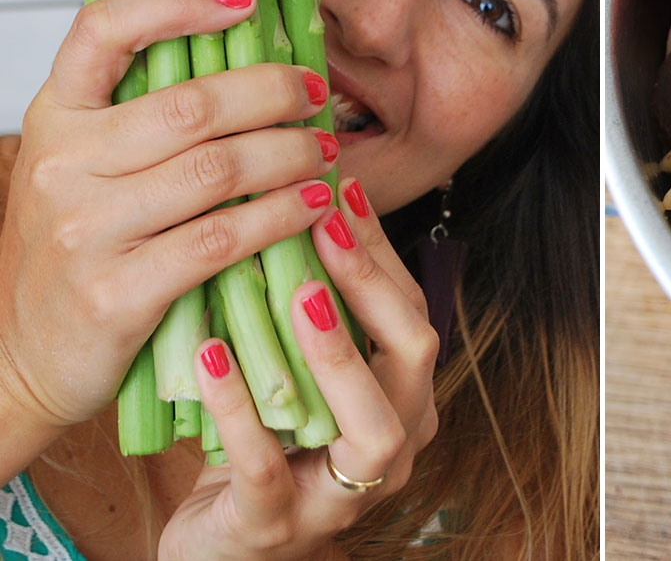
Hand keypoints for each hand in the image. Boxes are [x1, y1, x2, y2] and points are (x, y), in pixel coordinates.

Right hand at [0, 0, 336, 441]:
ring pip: (217, 170)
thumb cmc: (74, 252)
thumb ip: (139, 120)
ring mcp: (87, 231)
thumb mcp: (84, 170)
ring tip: (326, 151)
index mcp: (56, 118)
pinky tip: (314, 205)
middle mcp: (65, 166)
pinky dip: (282, 216)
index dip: (179, 2)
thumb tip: (242, 61)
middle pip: (190, 105)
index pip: (105, 30)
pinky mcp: (118, 292)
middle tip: (316, 93)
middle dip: (271, 91)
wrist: (21, 356)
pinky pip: (221, 239)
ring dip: (290, 154)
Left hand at [159, 178, 438, 560]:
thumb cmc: (261, 440)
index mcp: (401, 398)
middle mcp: (392, 444)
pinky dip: (242, 409)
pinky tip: (210, 355)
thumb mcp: (291, 368)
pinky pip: (268, 471)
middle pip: (416, 355)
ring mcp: (343, 494)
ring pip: (373, 427)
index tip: (342, 190)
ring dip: (338, 353)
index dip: (382, 251)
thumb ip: (307, 307)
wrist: (215, 544)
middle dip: (374, 284)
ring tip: (299, 293)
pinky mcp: (276, 527)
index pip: (412, 310)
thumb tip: (296, 206)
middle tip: (326, 224)